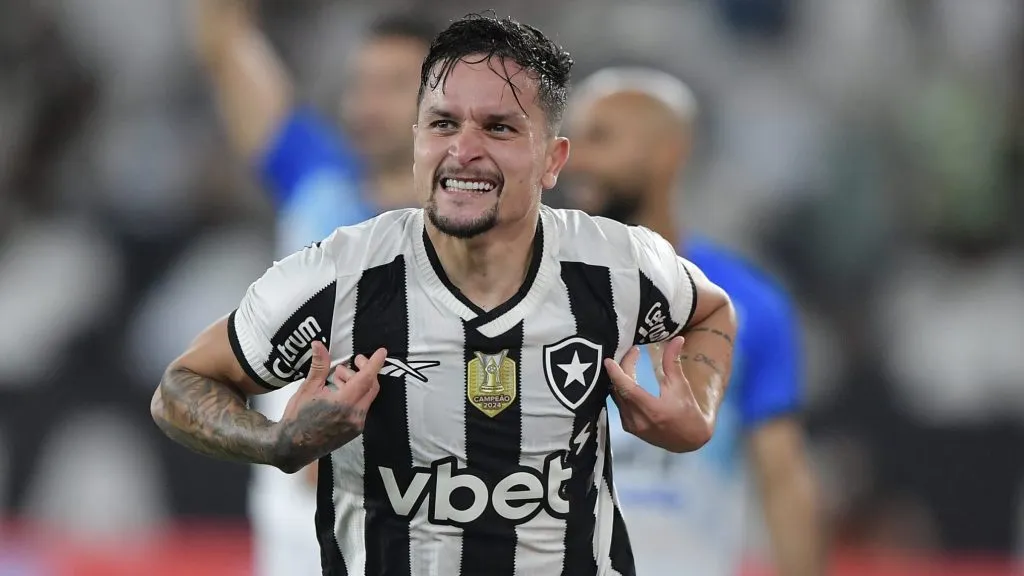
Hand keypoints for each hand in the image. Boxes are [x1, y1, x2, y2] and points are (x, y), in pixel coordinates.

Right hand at [273, 341, 385, 472]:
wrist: (292, 447)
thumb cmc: (297, 418)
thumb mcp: (308, 388)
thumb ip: (319, 366)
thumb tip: (318, 344)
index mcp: (343, 403)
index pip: (366, 378)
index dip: (375, 363)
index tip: (382, 352)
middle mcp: (354, 415)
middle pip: (371, 386)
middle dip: (365, 370)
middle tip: (354, 360)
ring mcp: (356, 425)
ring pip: (367, 397)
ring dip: (358, 383)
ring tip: (338, 377)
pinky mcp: (354, 431)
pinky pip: (362, 408)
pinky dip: (355, 395)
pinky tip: (340, 391)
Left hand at [604, 336, 711, 452]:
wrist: (689, 440)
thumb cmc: (687, 411)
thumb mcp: (681, 386)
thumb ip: (673, 362)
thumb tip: (677, 339)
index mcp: (652, 409)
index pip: (627, 389)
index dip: (616, 373)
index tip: (608, 360)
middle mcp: (637, 420)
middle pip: (620, 389)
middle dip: (623, 368)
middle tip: (632, 352)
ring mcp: (631, 426)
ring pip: (617, 397)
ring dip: (620, 379)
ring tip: (628, 362)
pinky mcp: (628, 428)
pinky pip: (618, 405)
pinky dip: (620, 391)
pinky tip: (626, 380)